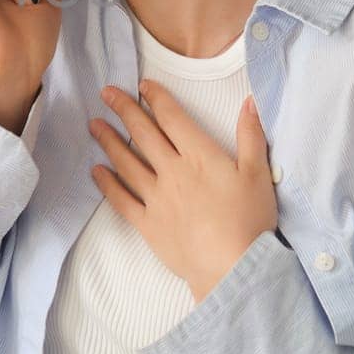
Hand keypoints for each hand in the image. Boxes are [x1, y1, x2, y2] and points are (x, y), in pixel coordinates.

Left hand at [88, 80, 277, 302]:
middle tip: (106, 92)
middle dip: (124, 110)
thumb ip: (251, 136)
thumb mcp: (259, 174)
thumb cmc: (250, 221)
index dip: (156, 98)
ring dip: (109, 141)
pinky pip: (122, 200)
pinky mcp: (149, 224)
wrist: (232, 267)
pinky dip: (107, 184)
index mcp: (200, 156)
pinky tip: (96, 171)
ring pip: (127, 163)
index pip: (173, 118)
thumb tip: (250, 102)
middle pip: (144, 134)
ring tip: (94, 125)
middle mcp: (173, 171)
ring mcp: (157, 198)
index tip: (142, 85)